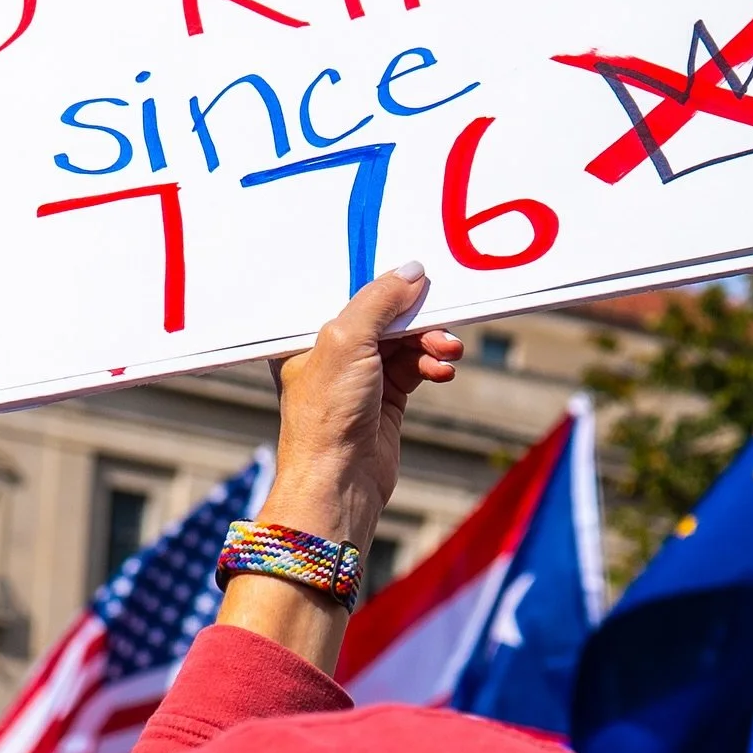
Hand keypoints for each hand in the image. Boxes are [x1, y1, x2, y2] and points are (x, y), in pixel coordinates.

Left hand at [263, 261, 462, 551]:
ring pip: (404, 341)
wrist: (340, 481)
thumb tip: (412, 271)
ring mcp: (359, 375)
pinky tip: (443, 371)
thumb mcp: (347, 342)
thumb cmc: (326, 415)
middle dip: (416, 316)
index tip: (415, 271)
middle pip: (382, 314)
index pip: (345, 291)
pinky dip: (431, 365)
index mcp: (304, 333)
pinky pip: (415, 367)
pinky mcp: (384, 398)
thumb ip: (379, 301)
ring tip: (448, 351)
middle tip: (442, 317)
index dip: (380, 279)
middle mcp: (330, 351)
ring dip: (429, 342)